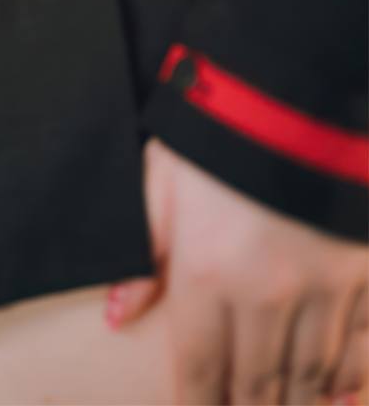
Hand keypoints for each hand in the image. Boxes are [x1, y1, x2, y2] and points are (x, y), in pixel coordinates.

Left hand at [104, 139, 368, 404]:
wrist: (293, 88)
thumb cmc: (216, 130)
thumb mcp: (161, 181)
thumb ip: (143, 256)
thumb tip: (118, 315)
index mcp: (207, 272)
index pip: (200, 365)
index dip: (198, 404)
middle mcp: (265, 292)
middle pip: (257, 381)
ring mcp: (320, 285)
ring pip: (310, 372)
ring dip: (297, 403)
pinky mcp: (361, 270)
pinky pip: (359, 345)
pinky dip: (350, 378)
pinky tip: (341, 399)